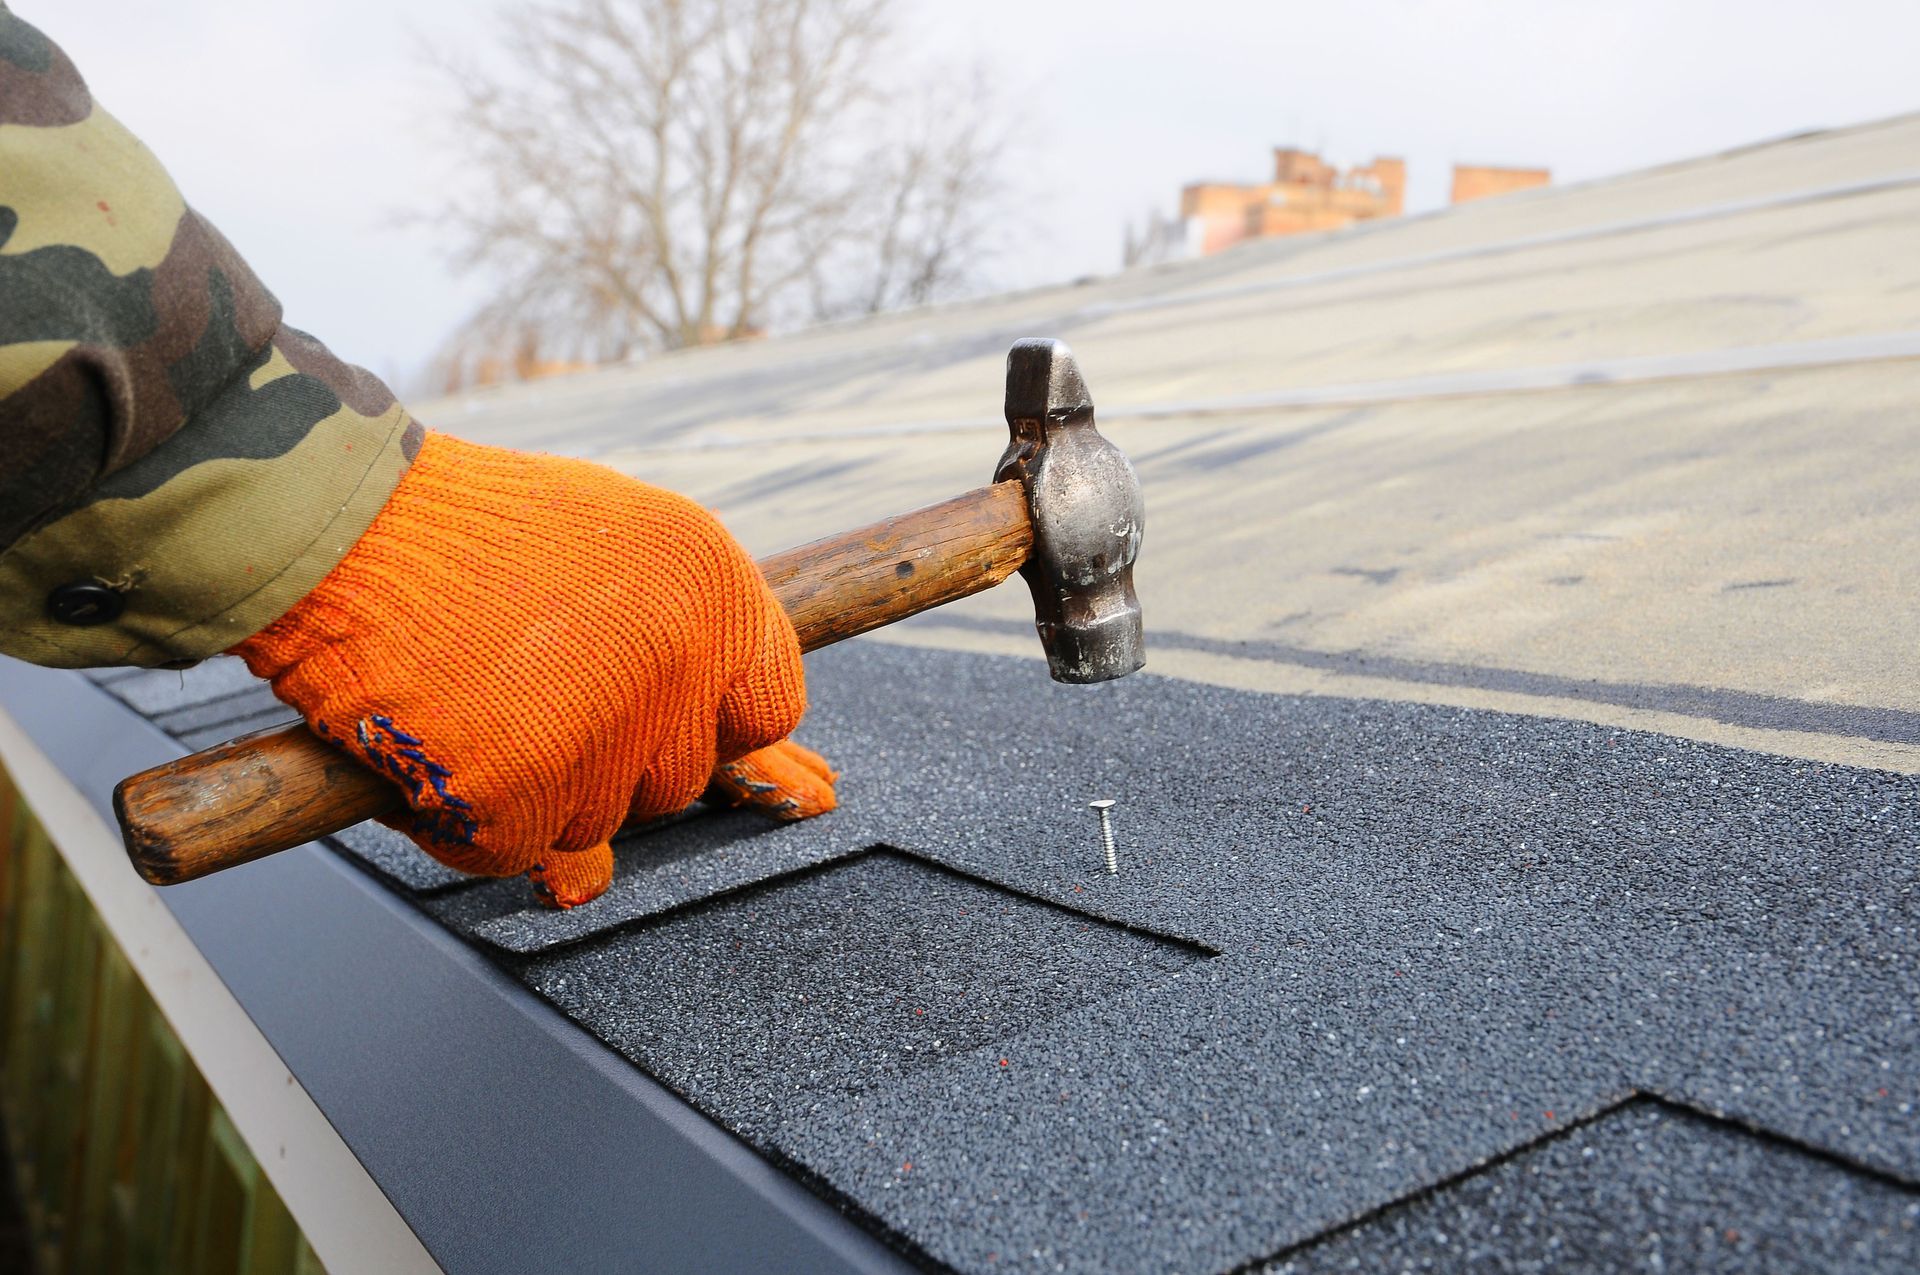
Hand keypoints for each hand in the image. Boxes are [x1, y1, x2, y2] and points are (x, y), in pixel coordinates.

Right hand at [230, 432, 834, 906]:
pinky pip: (511, 852)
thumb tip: (800, 790)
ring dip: (534, 791)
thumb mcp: (616, 551)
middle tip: (525, 690)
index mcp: (715, 589)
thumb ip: (694, 656)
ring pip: (595, 826)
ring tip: (470, 701)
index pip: (766, 709)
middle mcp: (677, 661)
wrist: (337, 521)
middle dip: (608, 759)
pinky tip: (431, 746)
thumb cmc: (470, 533)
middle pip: (675, 781)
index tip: (647, 707)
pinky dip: (463, 822)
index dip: (703, 720)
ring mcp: (599, 732)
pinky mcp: (515, 791)